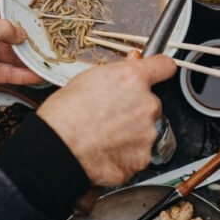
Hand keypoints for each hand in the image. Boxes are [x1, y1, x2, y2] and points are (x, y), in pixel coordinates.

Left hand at [0, 0, 42, 91]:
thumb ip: (1, 30)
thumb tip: (22, 33)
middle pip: (13, 22)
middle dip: (30, 23)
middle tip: (49, 20)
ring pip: (15, 49)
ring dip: (30, 53)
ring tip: (49, 53)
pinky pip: (11, 70)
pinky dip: (25, 73)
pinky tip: (38, 73)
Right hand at [37, 54, 176, 185]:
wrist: (55, 149)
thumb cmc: (65, 113)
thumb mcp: (89, 77)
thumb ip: (119, 70)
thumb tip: (134, 61)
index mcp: (134, 79)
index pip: (164, 66)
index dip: (160, 68)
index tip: (159, 71)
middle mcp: (146, 104)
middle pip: (151, 102)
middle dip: (137, 107)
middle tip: (112, 113)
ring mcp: (146, 133)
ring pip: (146, 129)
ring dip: (132, 131)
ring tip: (104, 134)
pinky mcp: (141, 159)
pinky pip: (138, 152)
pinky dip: (126, 153)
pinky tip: (106, 149)